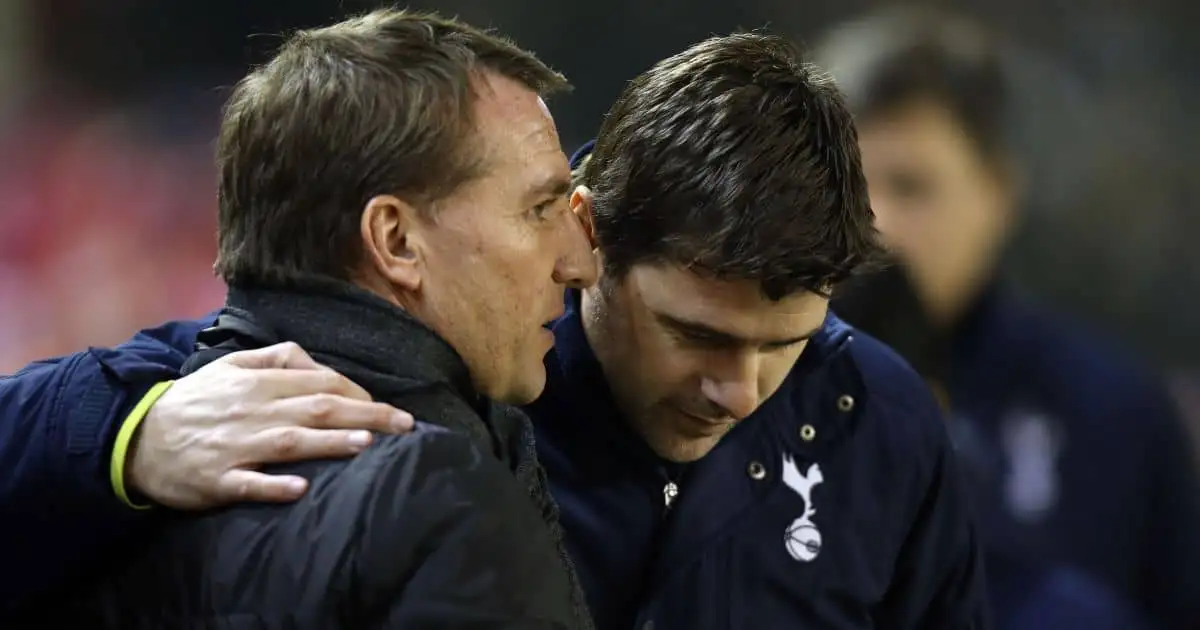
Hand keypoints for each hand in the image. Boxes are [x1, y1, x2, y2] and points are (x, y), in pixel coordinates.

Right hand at [127, 342, 413, 508]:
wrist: (136, 438)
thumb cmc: (194, 402)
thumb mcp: (230, 366)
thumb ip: (275, 358)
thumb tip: (314, 358)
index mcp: (258, 383)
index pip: (320, 381)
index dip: (358, 391)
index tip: (388, 407)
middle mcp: (252, 410)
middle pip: (316, 408)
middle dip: (365, 414)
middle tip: (405, 426)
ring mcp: (235, 446)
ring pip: (289, 442)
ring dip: (328, 442)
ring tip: (365, 444)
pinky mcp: (217, 478)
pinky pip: (248, 483)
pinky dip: (274, 486)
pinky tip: (301, 489)